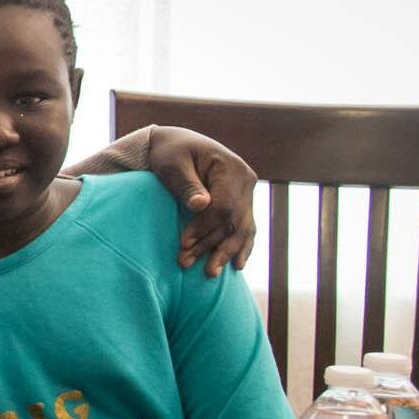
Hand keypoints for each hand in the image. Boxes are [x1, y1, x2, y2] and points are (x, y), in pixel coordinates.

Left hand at [147, 125, 258, 274]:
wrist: (177, 144)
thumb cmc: (171, 152)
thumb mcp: (173, 164)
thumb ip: (187, 184)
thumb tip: (201, 205)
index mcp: (232, 168)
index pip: (223, 206)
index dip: (204, 227)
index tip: (183, 242)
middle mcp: (246, 181)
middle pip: (234, 221)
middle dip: (211, 245)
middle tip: (186, 264)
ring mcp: (247, 193)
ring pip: (242, 228)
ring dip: (226, 252)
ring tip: (209, 273)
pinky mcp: (242, 202)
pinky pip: (246, 228)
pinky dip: (241, 246)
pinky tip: (237, 265)